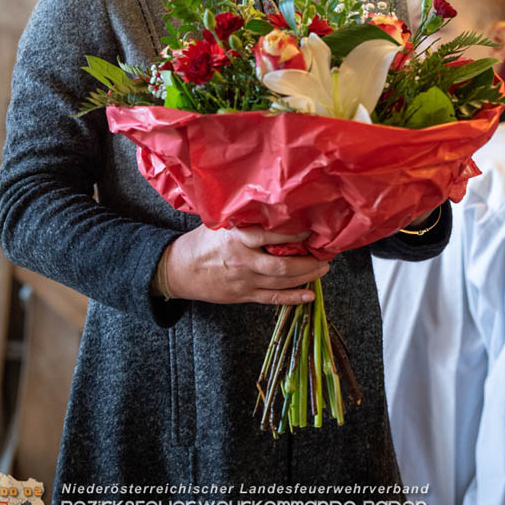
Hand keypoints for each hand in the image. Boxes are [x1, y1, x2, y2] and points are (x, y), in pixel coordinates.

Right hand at [163, 224, 329, 304]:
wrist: (179, 270)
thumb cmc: (202, 242)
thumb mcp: (220, 223)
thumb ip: (244, 218)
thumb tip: (274, 205)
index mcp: (237, 238)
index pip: (272, 234)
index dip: (296, 232)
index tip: (312, 227)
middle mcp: (243, 260)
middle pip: (283, 264)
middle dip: (309, 261)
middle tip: (325, 254)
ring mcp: (244, 281)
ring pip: (282, 282)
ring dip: (307, 276)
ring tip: (323, 269)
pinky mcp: (244, 295)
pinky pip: (273, 299)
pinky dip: (294, 298)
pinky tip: (310, 294)